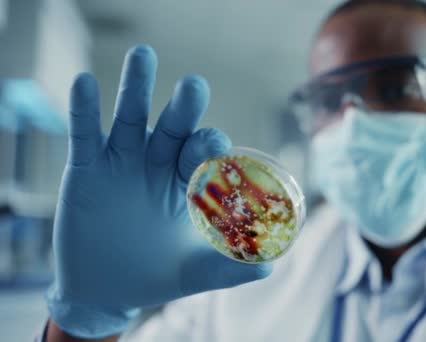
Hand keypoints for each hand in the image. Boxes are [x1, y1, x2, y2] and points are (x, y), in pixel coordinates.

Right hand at [47, 45, 271, 338]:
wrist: (106, 291)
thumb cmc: (158, 275)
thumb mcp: (197, 273)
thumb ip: (231, 267)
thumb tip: (269, 267)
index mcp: (189, 180)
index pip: (204, 153)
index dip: (210, 146)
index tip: (217, 148)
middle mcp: (159, 163)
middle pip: (174, 126)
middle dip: (184, 107)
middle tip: (194, 86)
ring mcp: (122, 162)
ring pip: (130, 117)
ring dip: (135, 87)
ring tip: (143, 55)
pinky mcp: (85, 168)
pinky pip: (84, 134)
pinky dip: (83, 110)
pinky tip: (84, 83)